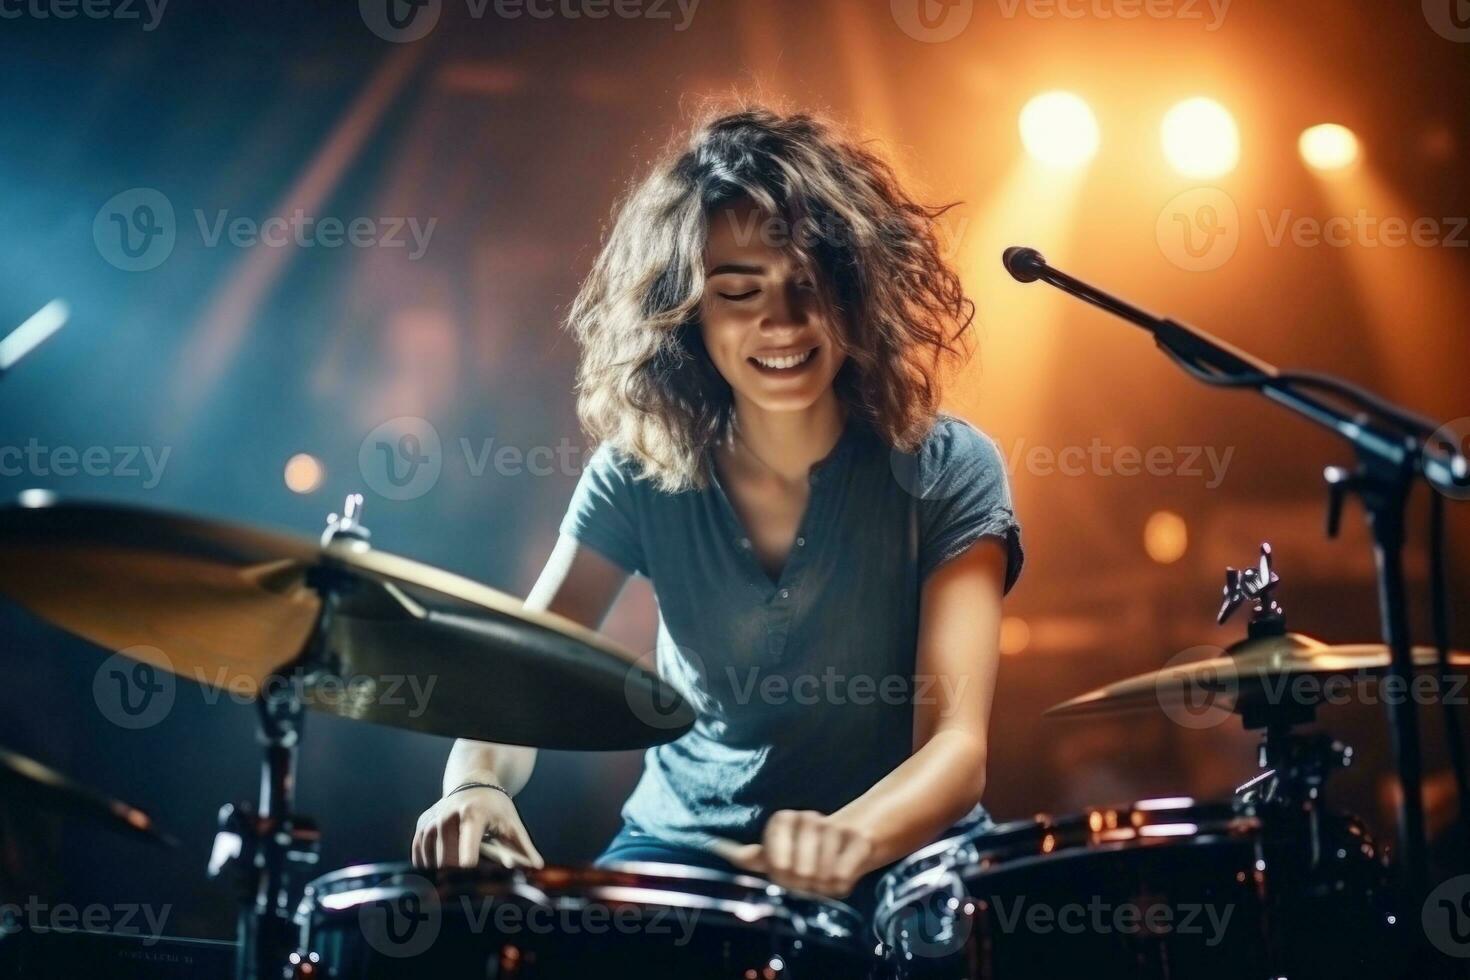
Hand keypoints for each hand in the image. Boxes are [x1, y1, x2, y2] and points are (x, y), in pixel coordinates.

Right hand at [411, 788, 544, 869]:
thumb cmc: (497, 809)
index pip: (467, 842)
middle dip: (460, 878)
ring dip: (445, 874)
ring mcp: (431, 821)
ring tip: (461, 872)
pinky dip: (431, 868)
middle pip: (448, 861)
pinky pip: (421, 859)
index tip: (465, 878)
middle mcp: (447, 816)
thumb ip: (524, 848)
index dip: (466, 862)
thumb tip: (538, 868)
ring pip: (432, 863)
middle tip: (472, 887)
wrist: (474, 785)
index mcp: (473, 815)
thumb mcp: (512, 825)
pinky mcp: (421, 827)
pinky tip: (444, 868)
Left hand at [712, 810, 874, 898]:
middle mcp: (807, 818)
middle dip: (800, 884)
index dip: (779, 870)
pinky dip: (839, 886)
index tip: (783, 872)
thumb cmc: (803, 854)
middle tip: (804, 881)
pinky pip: (841, 876)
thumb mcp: (773, 854)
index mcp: (783, 819)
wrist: (847, 845)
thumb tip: (713, 845)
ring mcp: (833, 828)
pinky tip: (838, 879)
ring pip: (819, 875)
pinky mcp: (857, 840)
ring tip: (821, 879)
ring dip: (821, 886)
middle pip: (796, 871)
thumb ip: (748, 855)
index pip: (774, 856)